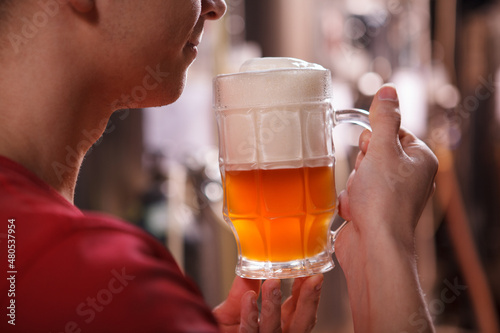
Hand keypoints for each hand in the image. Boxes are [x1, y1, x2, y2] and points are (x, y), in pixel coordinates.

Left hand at [213, 275, 322, 332]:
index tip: (314, 274)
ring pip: (275, 328)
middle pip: (301, 323)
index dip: (310, 292)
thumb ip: (243, 289)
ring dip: (274, 305)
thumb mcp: (234, 307)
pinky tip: (249, 298)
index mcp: (280, 324)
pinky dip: (250, 314)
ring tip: (272, 283)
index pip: (301, 309)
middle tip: (309, 278)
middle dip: (308, 301)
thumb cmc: (223, 329)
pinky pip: (249, 331)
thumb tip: (250, 263)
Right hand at [335, 84, 437, 331]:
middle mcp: (409, 178)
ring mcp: (391, 197)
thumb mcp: (383, 150)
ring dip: (353, 184)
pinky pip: (354, 194)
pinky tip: (354, 211)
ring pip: (360, 174)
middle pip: (374, 154)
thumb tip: (388, 90)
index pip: (393, 133)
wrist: (374, 247)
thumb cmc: (383, 199)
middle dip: (362, 165)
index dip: (376, 140)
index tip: (371, 151)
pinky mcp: (374, 211)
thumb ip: (384, 119)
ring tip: (360, 199)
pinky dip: (349, 200)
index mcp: (420, 160)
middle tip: (366, 179)